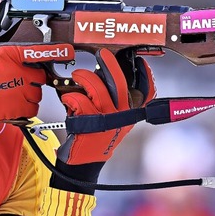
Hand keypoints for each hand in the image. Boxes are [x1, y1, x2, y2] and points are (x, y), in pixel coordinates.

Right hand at [0, 1, 74, 123]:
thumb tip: (5, 9)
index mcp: (14, 53)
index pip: (42, 51)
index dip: (58, 51)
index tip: (67, 51)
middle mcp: (20, 72)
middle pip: (40, 76)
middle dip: (33, 77)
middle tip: (18, 78)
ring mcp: (20, 91)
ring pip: (37, 94)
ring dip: (30, 94)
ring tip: (13, 92)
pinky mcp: (16, 109)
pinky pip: (32, 110)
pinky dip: (26, 108)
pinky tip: (14, 104)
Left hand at [51, 48, 155, 192]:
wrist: (84, 162)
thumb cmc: (97, 135)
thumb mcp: (113, 120)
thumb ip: (116, 101)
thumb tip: (107, 72)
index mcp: (130, 114)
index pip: (146, 93)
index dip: (146, 76)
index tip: (141, 62)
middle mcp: (122, 117)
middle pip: (119, 83)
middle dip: (110, 63)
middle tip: (102, 53)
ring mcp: (106, 121)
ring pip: (96, 88)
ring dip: (84, 77)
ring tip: (78, 76)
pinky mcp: (89, 125)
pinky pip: (79, 101)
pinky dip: (71, 97)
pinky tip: (68, 100)